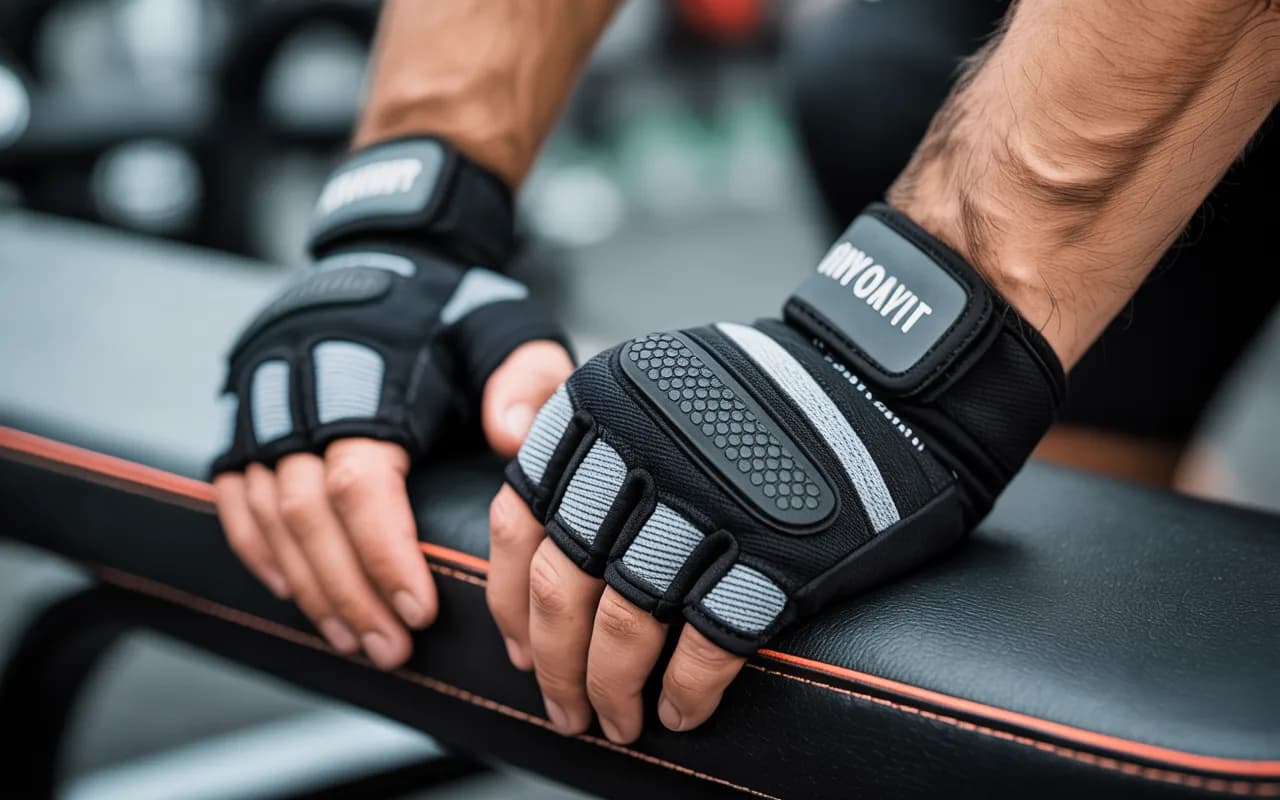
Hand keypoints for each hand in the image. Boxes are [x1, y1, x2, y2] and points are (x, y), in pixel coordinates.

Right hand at [212, 137, 571, 668]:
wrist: (391, 255)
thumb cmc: (456, 304)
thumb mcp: (508, 324)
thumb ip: (525, 377)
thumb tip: (514, 438)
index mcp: (366, 373)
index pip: (359, 484)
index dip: (382, 554)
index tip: (415, 612)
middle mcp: (298, 390)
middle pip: (306, 513)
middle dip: (347, 590)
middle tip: (388, 649)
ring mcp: (261, 403)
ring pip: (265, 514)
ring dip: (307, 585)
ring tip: (351, 638)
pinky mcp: (242, 415)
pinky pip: (235, 497)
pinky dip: (261, 551)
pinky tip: (297, 592)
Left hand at [487, 205, 1063, 740]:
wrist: (885, 386)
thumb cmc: (766, 399)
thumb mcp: (658, 387)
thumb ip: (591, 445)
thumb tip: (531, 538)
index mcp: (605, 402)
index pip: (520, 519)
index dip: (509, 599)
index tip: (520, 646)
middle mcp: (647, 445)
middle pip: (563, 582)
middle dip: (556, 664)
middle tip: (564, 706)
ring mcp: (714, 499)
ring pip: (626, 622)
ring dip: (613, 690)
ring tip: (618, 721)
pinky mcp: (781, 549)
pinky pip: (710, 642)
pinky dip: (687, 690)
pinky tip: (681, 711)